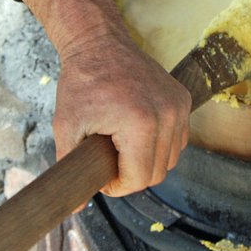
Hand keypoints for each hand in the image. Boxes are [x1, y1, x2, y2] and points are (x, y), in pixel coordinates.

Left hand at [17, 0, 190, 196]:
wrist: (100, 44)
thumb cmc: (82, 82)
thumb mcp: (67, 127)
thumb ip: (71, 168)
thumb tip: (72, 206)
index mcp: (141, 124)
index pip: (139, 178)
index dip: (117, 186)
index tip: (101, 176)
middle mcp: (168, 115)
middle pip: (157, 173)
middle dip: (132, 176)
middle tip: (110, 163)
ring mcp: (179, 106)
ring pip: (171, 158)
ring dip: (148, 161)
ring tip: (123, 148)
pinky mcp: (183, 99)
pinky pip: (178, 138)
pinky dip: (161, 145)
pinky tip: (139, 136)